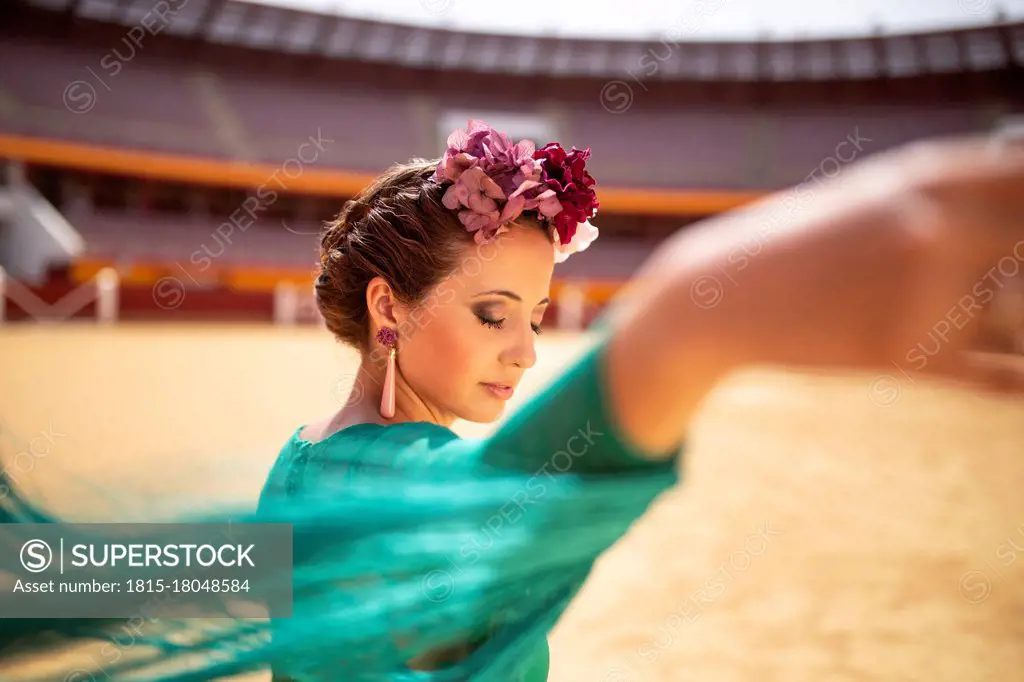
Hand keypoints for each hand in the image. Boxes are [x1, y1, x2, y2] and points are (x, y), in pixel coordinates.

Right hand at [603, 136, 1022, 454]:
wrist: (723, 296)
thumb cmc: (804, 242)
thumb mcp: (873, 196)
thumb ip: (952, 195)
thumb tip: (1021, 201)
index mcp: (929, 176)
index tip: (1020, 240)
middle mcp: (933, 229)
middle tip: (1008, 290)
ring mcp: (922, 293)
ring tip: (1003, 330)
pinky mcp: (907, 357)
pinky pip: (1004, 377)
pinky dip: (1017, 380)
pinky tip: (1009, 376)